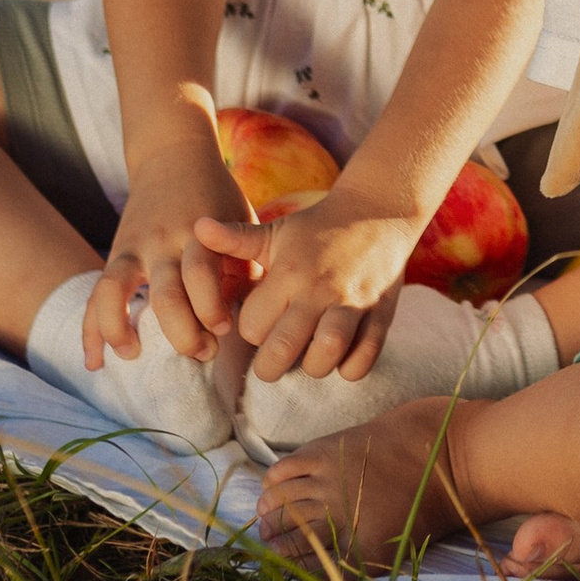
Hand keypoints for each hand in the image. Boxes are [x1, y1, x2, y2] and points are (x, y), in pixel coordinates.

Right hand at [84, 174, 236, 369]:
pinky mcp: (115, 255)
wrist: (171, 155)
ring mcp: (133, 248)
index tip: (224, 329)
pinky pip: (95, 295)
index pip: (201, 275)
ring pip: (114, 290)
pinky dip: (91, 330)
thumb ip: (244, 264)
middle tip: (202, 351)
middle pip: (166, 295)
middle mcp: (163, 242)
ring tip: (134, 355)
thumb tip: (247, 316)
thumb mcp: (239, 220)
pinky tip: (95, 362)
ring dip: (120, 329)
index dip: (211, 309)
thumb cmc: (216, 195)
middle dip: (184, 334)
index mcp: (200, 232)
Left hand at [196, 194, 422, 384]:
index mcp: (288, 272)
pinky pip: (364, 360)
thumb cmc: (317, 228)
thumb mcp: (275, 231)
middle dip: (270, 366)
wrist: (378, 212)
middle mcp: (319, 290)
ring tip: (309, 356)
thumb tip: (198, 227)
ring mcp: (354, 304)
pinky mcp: (381, 315)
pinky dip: (350, 368)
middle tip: (273, 360)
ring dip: (312, 367)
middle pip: (282, 349)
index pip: (251, 326)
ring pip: (326, 356)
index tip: (261, 321)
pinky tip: (341, 356)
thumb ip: (235, 239)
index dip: (250, 330)